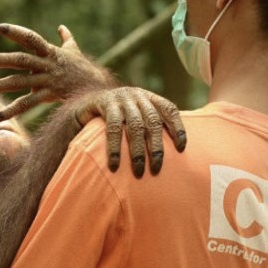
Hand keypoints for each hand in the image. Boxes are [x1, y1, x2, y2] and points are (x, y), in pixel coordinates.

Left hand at [0, 23, 113, 122]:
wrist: (99, 88)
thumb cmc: (85, 69)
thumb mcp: (75, 51)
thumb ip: (66, 39)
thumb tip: (62, 27)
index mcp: (50, 52)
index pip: (30, 38)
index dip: (14, 32)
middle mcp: (47, 65)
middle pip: (20, 60)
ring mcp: (47, 80)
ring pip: (18, 82)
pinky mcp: (49, 96)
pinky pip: (25, 104)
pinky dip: (7, 112)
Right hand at [72, 87, 186, 177]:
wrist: (85, 102)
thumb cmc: (116, 117)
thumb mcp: (135, 116)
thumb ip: (150, 126)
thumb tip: (174, 154)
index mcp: (149, 98)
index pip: (169, 110)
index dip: (178, 128)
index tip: (182, 148)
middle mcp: (138, 95)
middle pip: (153, 121)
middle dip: (157, 147)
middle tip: (157, 169)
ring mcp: (122, 98)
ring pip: (135, 126)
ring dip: (138, 151)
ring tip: (139, 171)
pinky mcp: (105, 102)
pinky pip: (113, 127)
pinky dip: (115, 147)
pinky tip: (115, 163)